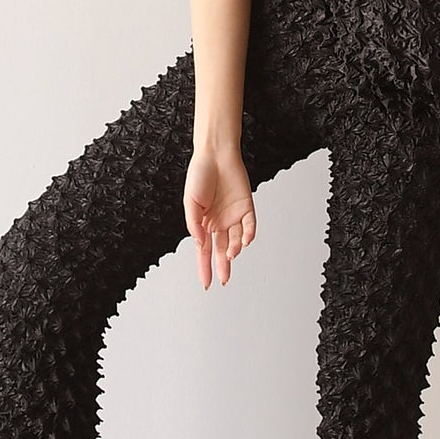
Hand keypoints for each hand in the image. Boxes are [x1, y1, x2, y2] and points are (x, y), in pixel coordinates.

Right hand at [184, 143, 256, 288]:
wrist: (216, 155)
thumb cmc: (200, 175)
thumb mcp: (190, 203)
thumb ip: (195, 225)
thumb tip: (200, 243)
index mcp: (203, 223)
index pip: (203, 251)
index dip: (205, 267)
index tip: (206, 283)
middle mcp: (219, 222)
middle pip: (221, 250)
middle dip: (222, 267)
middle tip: (224, 281)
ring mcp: (233, 215)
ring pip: (236, 240)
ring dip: (234, 249)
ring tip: (231, 254)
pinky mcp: (246, 207)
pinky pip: (249, 225)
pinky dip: (248, 235)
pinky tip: (244, 241)